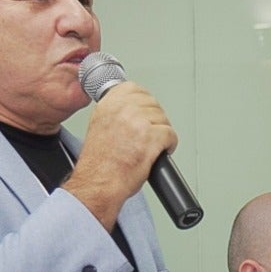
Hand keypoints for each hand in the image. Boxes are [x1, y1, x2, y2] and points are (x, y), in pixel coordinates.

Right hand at [64, 80, 177, 228]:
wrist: (99, 183)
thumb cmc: (99, 164)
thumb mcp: (100, 126)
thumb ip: (116, 112)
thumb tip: (134, 108)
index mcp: (109, 104)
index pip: (135, 89)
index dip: (144, 103)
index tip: (144, 114)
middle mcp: (123, 109)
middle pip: (153, 104)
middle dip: (154, 120)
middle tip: (147, 135)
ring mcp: (138, 121)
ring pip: (163, 119)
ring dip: (161, 133)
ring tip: (150, 146)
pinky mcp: (152, 136)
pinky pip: (171, 134)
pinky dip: (169, 145)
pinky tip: (158, 153)